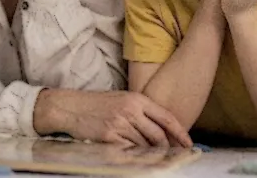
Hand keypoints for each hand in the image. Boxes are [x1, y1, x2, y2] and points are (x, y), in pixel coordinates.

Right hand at [34, 89, 191, 147]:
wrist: (68, 107)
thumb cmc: (94, 104)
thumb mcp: (120, 100)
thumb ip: (139, 111)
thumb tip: (159, 130)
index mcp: (136, 99)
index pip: (166, 117)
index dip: (180, 133)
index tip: (188, 144)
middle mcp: (130, 110)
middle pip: (158, 135)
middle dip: (167, 148)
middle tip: (170, 156)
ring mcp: (120, 123)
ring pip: (145, 145)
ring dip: (150, 154)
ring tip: (152, 158)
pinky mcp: (109, 136)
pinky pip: (129, 151)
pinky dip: (134, 156)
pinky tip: (134, 157)